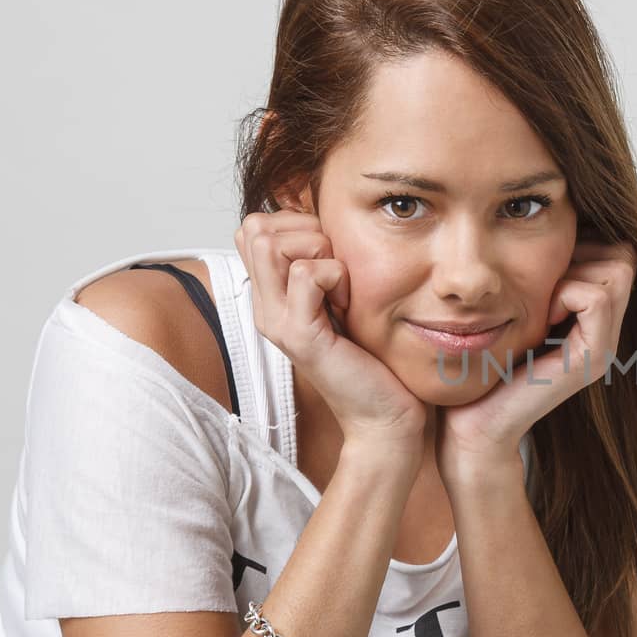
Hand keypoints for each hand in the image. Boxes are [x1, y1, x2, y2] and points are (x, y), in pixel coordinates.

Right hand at [234, 210, 426, 450]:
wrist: (384, 415)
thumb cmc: (371, 357)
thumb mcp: (342, 299)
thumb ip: (326, 264)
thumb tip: (325, 222)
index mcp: (271, 297)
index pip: (253, 228)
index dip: (295, 224)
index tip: (330, 256)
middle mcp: (265, 308)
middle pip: (255, 228)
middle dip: (304, 230)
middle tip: (336, 268)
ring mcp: (277, 322)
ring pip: (272, 243)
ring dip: (319, 251)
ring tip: (341, 287)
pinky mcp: (301, 336)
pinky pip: (307, 274)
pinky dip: (337, 276)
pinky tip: (349, 304)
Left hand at [437, 240, 636, 482]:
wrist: (473, 423)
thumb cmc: (483, 365)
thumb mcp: (516, 309)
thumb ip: (539, 280)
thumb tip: (548, 234)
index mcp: (593, 320)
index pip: (618, 252)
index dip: (584, 244)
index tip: (546, 268)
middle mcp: (606, 333)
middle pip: (623, 257)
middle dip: (581, 252)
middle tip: (545, 282)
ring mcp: (603, 347)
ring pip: (617, 270)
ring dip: (573, 271)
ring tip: (544, 301)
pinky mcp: (591, 360)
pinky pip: (595, 298)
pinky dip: (567, 292)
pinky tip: (544, 316)